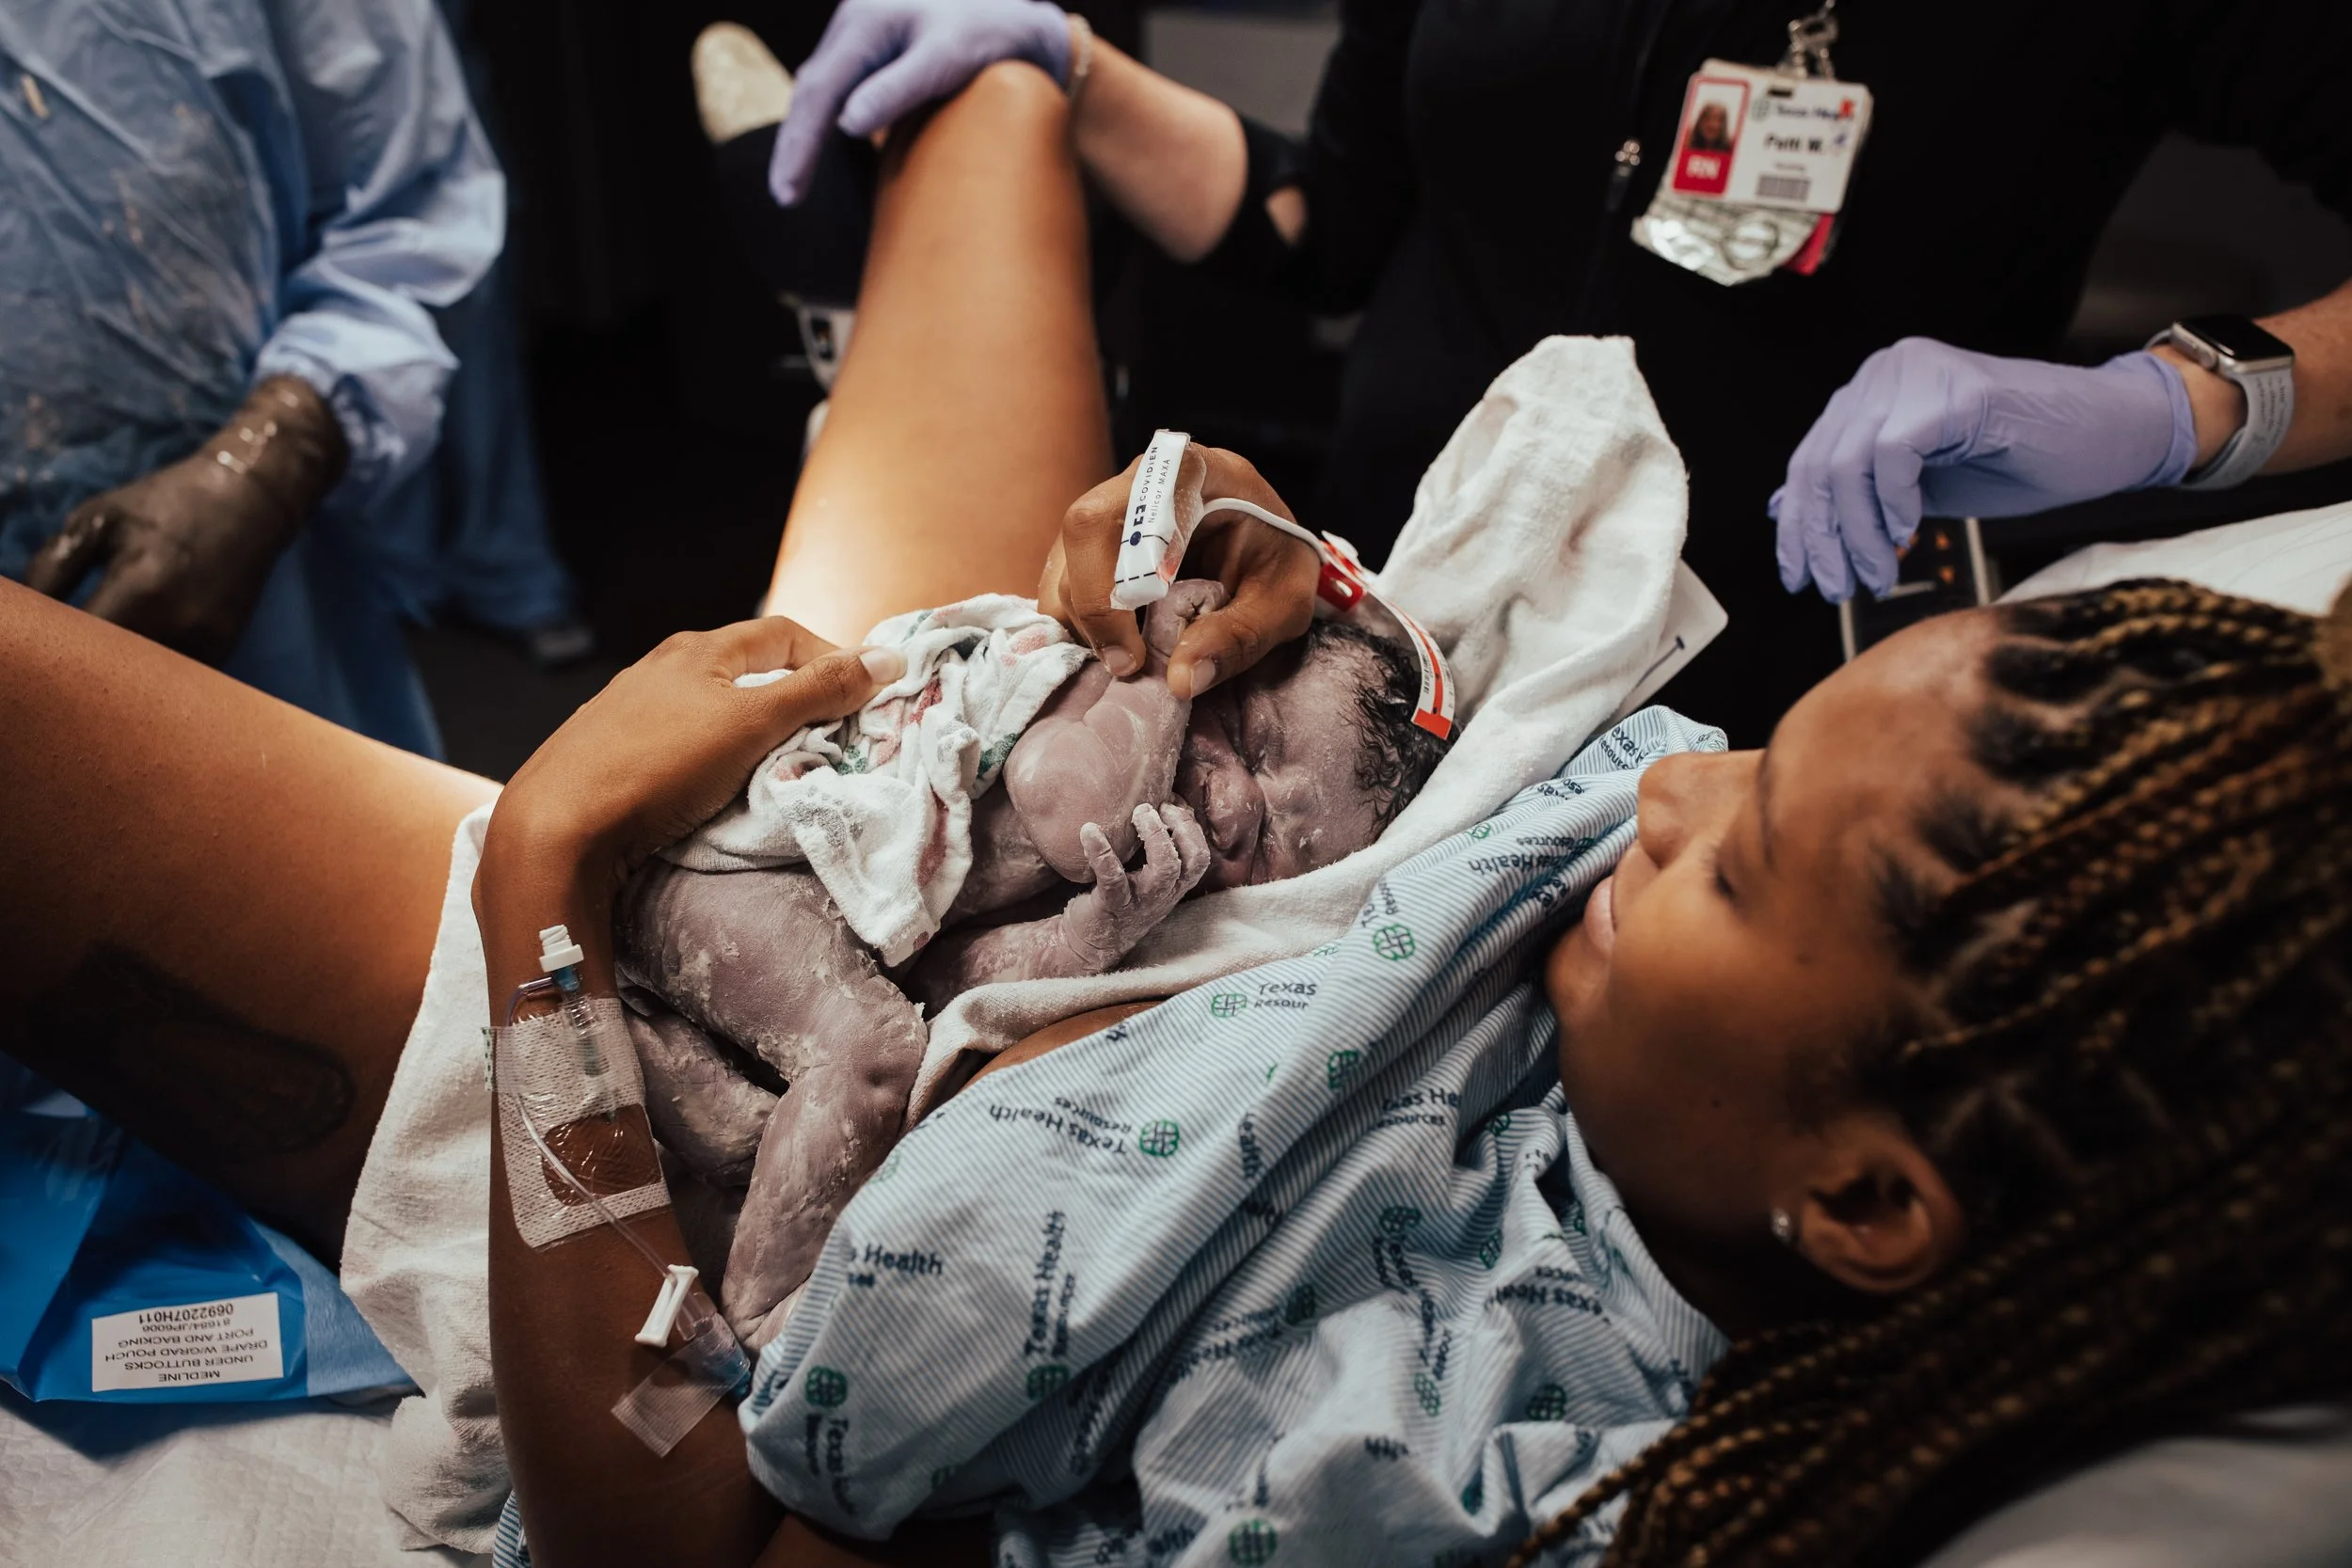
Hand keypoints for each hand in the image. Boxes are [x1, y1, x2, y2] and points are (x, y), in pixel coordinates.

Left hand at [24, 378, 346, 663]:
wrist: (250, 500)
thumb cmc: (166, 503)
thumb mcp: (96, 520)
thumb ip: (51, 569)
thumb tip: (25, 616)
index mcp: (141, 589)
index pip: (79, 647)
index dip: (52, 653)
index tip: (40, 649)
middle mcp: (179, 626)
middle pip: (113, 678)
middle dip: (82, 670)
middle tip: (61, 658)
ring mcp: (207, 644)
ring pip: (147, 686)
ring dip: (118, 679)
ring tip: (93, 662)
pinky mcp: (223, 651)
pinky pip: (173, 680)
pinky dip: (149, 676)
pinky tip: (132, 659)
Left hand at [493, 618, 905, 892]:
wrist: (555, 826)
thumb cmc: (659, 766)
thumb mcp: (753, 725)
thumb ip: (821, 691)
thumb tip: (888, 657)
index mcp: (699, 650)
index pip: (784, 634)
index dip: (830, 659)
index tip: (860, 701)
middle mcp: (661, 666)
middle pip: (746, 666)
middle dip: (792, 694)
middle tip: (826, 737)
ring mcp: (629, 707)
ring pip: (709, 704)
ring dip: (750, 726)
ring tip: (773, 765)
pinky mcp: (608, 749)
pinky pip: (677, 739)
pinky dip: (710, 753)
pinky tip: (709, 786)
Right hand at [768, 0, 1070, 204]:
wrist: (1022, 20)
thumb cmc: (994, 36)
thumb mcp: (951, 59)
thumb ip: (900, 87)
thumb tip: (847, 124)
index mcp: (866, 21)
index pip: (819, 88)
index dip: (800, 142)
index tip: (790, 192)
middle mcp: (857, 22)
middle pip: (812, 89)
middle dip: (795, 144)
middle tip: (785, 199)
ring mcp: (864, 36)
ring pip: (823, 89)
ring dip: (807, 135)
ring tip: (797, 186)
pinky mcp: (878, 53)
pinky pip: (842, 89)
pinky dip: (828, 123)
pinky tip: (826, 154)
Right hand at [1039, 441, 1318, 698]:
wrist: (1273, 544)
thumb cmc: (1280, 563)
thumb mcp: (1283, 603)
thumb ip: (1240, 636)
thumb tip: (1180, 681)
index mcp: (1191, 472)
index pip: (1127, 511)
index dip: (1113, 584)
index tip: (1133, 654)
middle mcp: (1140, 479)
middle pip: (1083, 531)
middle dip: (1093, 610)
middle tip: (1126, 668)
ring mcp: (1111, 506)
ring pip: (1063, 561)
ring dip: (1080, 622)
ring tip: (1125, 662)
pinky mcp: (1095, 540)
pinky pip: (1062, 580)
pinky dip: (1077, 624)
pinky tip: (1114, 649)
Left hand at [1059, 803, 1211, 969]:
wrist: (1088, 944)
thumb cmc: (1118, 898)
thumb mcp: (1144, 878)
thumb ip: (1154, 851)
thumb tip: (1155, 805)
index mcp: (1174, 885)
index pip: (1200, 856)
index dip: (1190, 826)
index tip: (1169, 804)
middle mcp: (1164, 894)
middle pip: (1192, 860)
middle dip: (1180, 826)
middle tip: (1156, 807)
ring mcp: (1140, 901)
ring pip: (1164, 869)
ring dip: (1154, 835)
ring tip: (1138, 813)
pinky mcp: (1112, 905)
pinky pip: (1112, 877)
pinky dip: (1101, 851)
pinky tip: (1088, 830)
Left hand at [1771, 340, 2196, 601]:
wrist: (2113, 436)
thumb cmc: (2025, 459)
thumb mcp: (1921, 487)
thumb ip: (1858, 494)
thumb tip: (1784, 512)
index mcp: (1873, 390)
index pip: (1810, 461)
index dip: (1799, 527)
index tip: (1798, 578)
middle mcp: (1886, 371)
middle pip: (1820, 466)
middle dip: (1823, 540)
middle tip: (1839, 589)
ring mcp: (1918, 374)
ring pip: (1849, 464)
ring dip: (1859, 534)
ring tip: (1879, 574)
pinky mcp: (1955, 391)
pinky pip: (1895, 453)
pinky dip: (1895, 502)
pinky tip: (1912, 532)